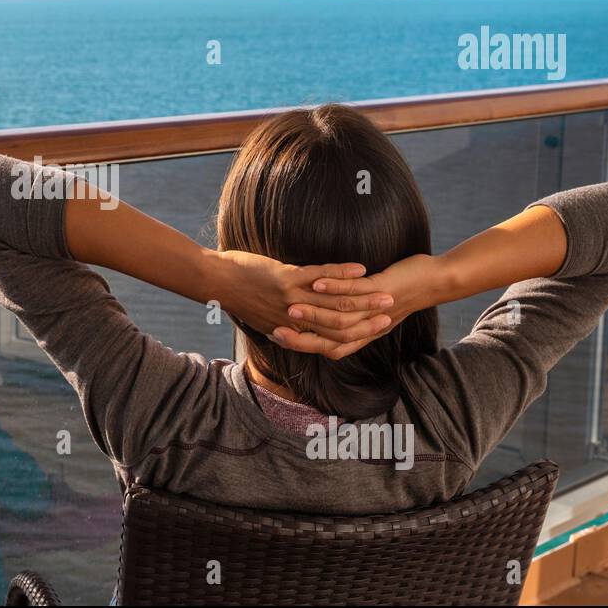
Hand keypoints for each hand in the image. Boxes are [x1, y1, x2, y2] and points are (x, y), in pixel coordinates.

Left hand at [215, 251, 393, 358]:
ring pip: (335, 302)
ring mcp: (292, 299)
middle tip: (392, 313)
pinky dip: (342, 273)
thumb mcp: (263, 319)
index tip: (378, 331)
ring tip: (385, 291)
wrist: (216, 282)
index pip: (331, 339)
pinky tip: (360, 268)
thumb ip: (284, 325)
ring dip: (364, 297)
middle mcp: (295, 319)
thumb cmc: (237, 298)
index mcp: (291, 330)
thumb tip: (297, 328)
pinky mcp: (286, 279)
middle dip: (368, 318)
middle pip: (340, 323)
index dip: (356, 336)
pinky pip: (320, 277)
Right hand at [274, 253, 441, 358]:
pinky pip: (354, 293)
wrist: (434, 283)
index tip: (276, 337)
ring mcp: (374, 310)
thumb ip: (347, 314)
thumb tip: (321, 310)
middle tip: (274, 326)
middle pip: (329, 337)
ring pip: (338, 316)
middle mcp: (366, 328)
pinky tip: (317, 283)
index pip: (326, 347)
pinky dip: (334, 288)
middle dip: (300, 333)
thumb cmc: (400, 292)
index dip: (301, 344)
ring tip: (290, 305)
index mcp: (361, 335)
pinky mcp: (382, 290)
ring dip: (313, 311)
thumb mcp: (370, 309)